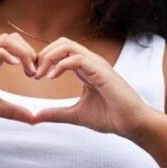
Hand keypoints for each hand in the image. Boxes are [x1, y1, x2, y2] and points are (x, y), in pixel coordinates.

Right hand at [0, 33, 39, 125]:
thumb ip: (12, 111)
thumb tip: (33, 119)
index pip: (17, 48)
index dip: (31, 58)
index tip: (38, 76)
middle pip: (14, 38)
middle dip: (31, 52)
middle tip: (36, 73)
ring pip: (6, 39)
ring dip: (22, 52)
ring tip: (29, 70)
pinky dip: (5, 54)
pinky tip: (14, 66)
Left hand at [31, 37, 155, 136]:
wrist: (133, 125)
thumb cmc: (110, 117)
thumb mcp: (75, 115)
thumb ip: (56, 114)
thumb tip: (35, 117)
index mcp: (85, 68)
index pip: (61, 51)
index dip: (44, 59)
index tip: (33, 76)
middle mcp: (91, 62)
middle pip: (62, 43)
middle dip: (43, 54)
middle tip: (33, 73)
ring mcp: (97, 65)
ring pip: (68, 45)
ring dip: (49, 57)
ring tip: (40, 75)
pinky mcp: (101, 72)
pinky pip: (78, 58)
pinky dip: (61, 65)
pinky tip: (51, 78)